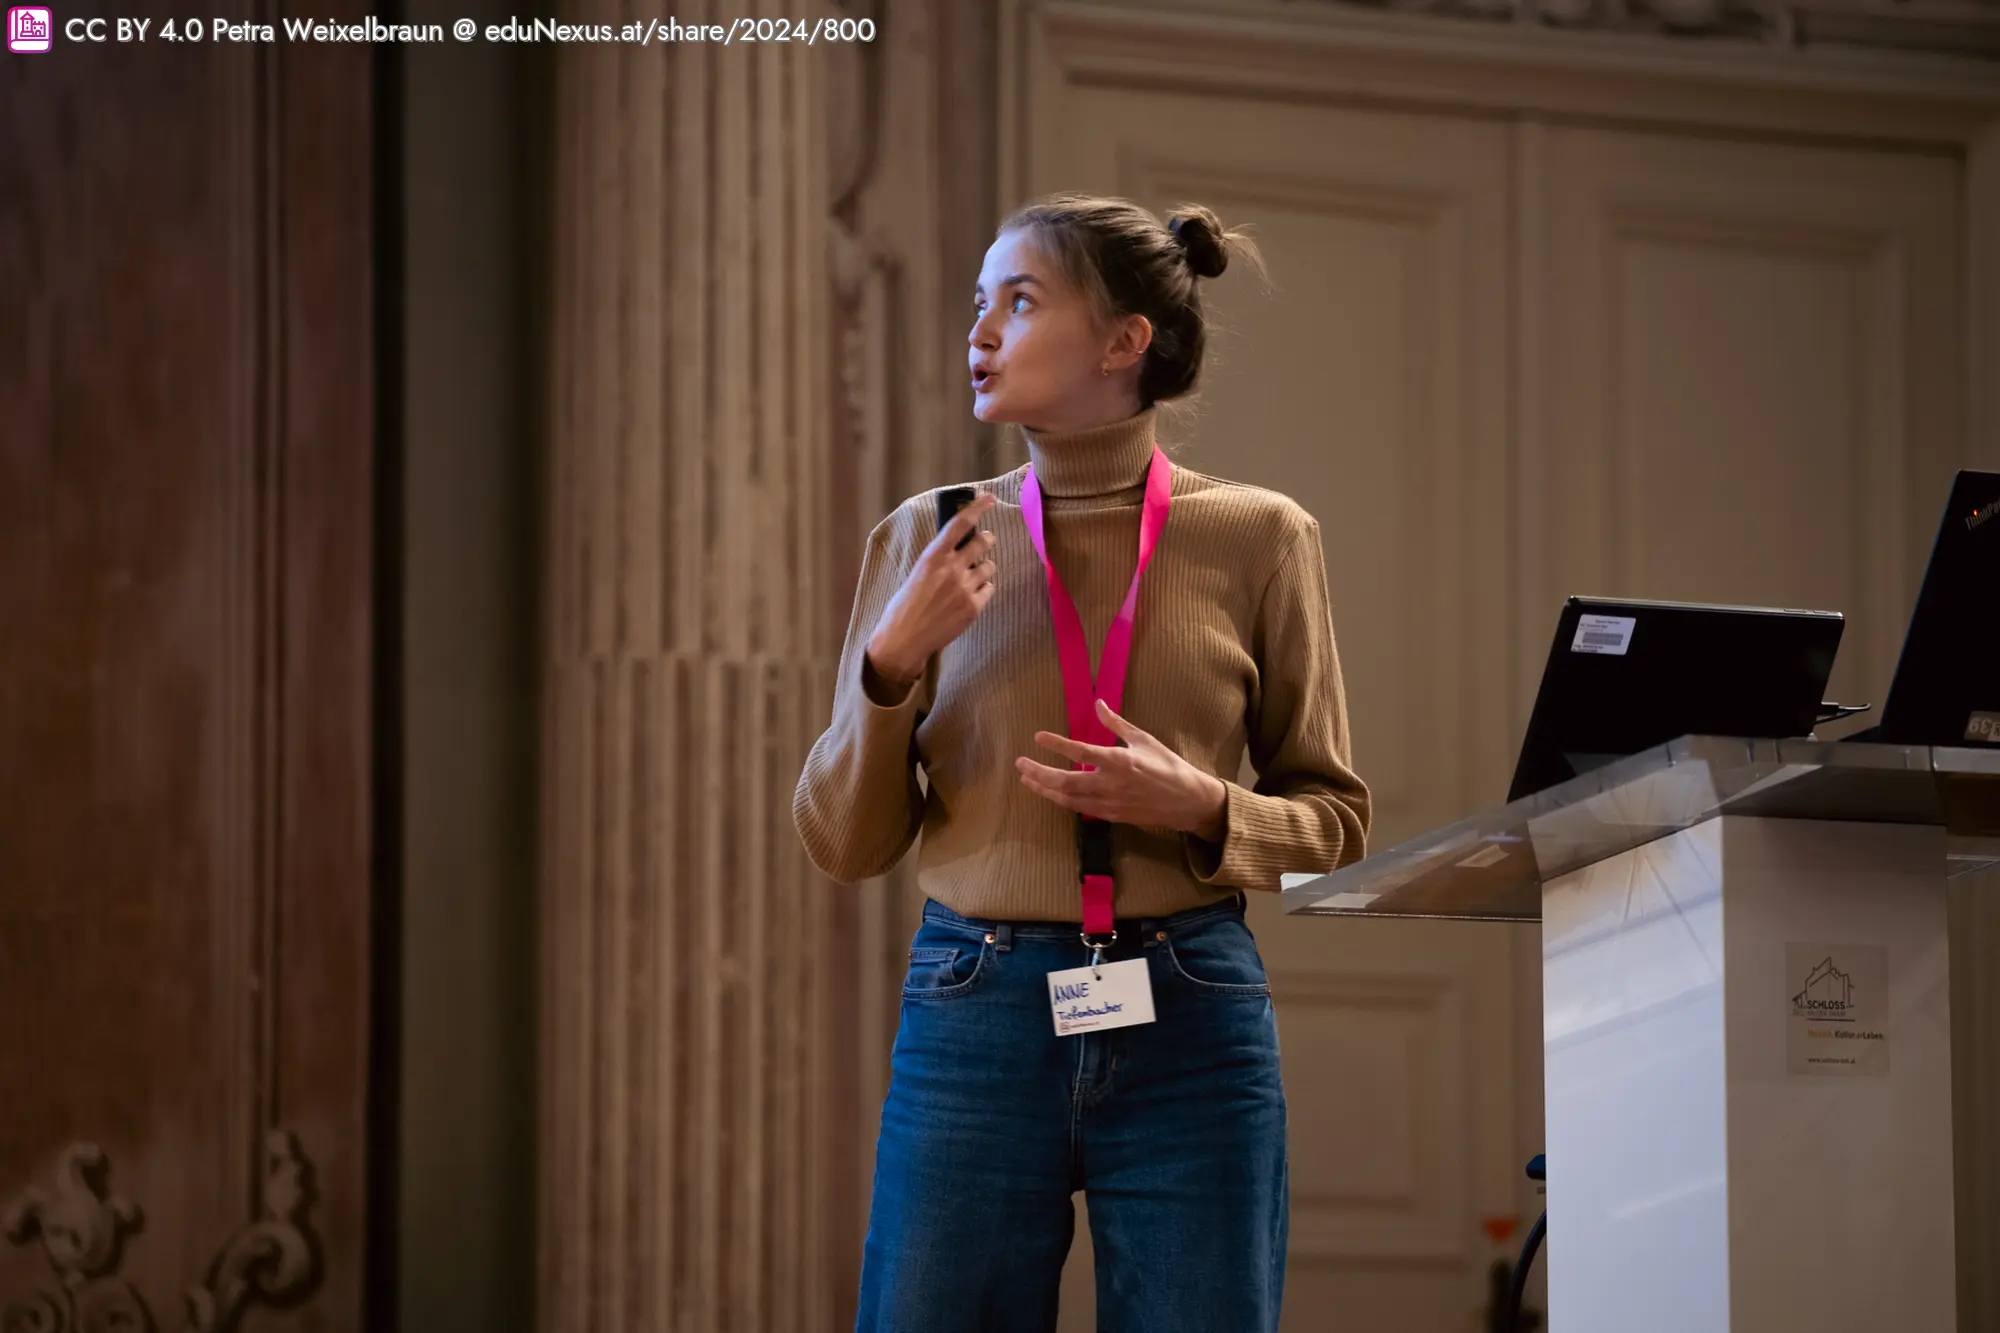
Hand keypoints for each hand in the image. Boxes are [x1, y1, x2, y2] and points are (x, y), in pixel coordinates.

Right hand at [866, 493, 999, 682]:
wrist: (904, 639)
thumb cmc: (905, 605)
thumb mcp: (917, 572)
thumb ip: (938, 558)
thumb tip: (957, 544)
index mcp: (932, 556)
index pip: (960, 523)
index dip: (978, 507)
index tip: (989, 498)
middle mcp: (951, 568)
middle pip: (983, 541)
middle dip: (986, 539)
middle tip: (984, 540)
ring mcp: (964, 588)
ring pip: (990, 566)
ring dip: (983, 568)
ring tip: (969, 578)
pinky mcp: (973, 607)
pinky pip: (989, 589)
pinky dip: (982, 590)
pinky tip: (968, 597)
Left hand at [1016, 699, 1228, 840]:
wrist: (1187, 801)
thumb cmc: (1168, 766)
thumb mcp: (1144, 739)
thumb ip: (1116, 723)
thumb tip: (1097, 703)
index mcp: (1119, 762)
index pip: (1080, 752)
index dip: (1056, 744)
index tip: (1037, 736)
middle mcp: (1109, 784)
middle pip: (1064, 781)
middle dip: (1039, 773)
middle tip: (1019, 764)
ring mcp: (1108, 803)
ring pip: (1068, 798)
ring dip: (1044, 789)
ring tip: (1026, 779)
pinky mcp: (1111, 816)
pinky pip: (1080, 808)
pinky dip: (1063, 800)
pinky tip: (1050, 793)